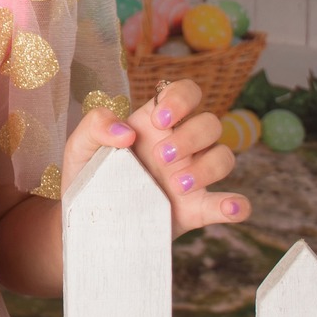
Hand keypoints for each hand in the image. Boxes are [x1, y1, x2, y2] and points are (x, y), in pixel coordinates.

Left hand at [60, 78, 250, 239]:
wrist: (88, 223)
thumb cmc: (88, 176)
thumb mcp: (79, 146)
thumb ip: (95, 125)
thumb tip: (125, 131)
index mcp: (156, 124)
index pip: (187, 92)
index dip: (182, 98)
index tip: (159, 120)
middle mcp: (180, 145)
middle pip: (210, 124)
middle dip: (190, 136)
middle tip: (160, 157)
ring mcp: (192, 177)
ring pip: (225, 157)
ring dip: (209, 167)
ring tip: (177, 184)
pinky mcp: (196, 209)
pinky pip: (230, 203)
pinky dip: (237, 205)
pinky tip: (230, 208)